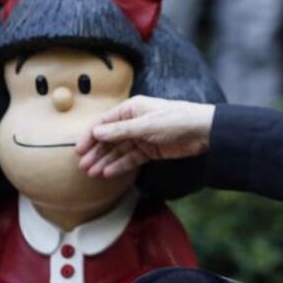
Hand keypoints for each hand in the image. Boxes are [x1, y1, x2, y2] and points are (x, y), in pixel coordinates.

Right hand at [77, 96, 215, 177]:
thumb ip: (120, 131)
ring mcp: (142, 137)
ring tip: (92, 173)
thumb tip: (96, 132)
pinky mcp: (151, 150)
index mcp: (132, 109)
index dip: (90, 136)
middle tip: (83, 166)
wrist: (204, 131)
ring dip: (106, 160)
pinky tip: (108, 173)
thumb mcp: (145, 125)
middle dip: (96, 151)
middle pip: (110, 138)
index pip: (105, 123)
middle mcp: (134, 122)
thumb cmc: (176, 119)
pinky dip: (120, 165)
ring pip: (119, 150)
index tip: (78, 150)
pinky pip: (131, 158)